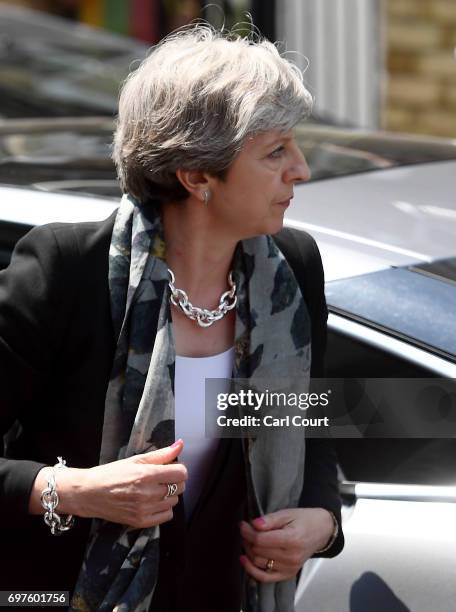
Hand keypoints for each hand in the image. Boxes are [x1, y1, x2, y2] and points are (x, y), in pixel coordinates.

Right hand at [29, 439, 186, 528]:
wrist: (90, 493)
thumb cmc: (111, 473)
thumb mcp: (135, 460)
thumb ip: (161, 454)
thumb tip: (180, 445)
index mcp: (146, 474)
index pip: (181, 473)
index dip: (179, 469)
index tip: (171, 468)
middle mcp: (147, 493)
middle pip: (180, 487)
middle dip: (174, 481)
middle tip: (161, 478)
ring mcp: (144, 509)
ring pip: (174, 501)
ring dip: (168, 495)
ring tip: (153, 490)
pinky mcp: (141, 522)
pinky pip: (166, 515)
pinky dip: (163, 508)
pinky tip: (152, 502)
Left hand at [239, 507, 333, 582]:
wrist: (321, 531)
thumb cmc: (304, 520)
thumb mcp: (287, 513)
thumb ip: (270, 520)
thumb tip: (254, 524)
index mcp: (292, 539)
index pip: (260, 540)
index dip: (247, 532)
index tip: (243, 524)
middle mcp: (291, 557)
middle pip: (258, 551)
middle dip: (247, 539)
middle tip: (246, 529)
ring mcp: (290, 568)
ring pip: (258, 563)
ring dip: (249, 551)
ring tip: (249, 540)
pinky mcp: (288, 574)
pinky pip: (265, 578)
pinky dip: (252, 570)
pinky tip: (246, 559)